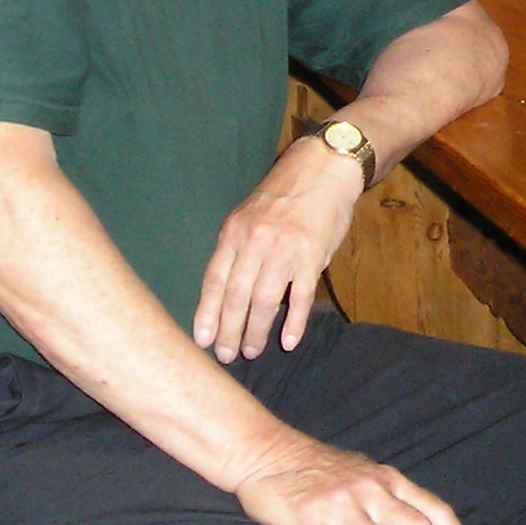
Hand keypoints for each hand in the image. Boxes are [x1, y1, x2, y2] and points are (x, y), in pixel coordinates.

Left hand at [194, 135, 364, 363]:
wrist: (324, 168)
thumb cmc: (284, 194)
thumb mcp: (248, 214)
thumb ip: (239, 248)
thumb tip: (228, 288)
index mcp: (234, 232)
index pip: (214, 279)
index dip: (207, 312)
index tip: (201, 340)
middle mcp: (255, 242)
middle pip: (236, 296)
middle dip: (229, 330)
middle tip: (226, 355)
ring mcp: (285, 250)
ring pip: (264, 300)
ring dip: (257, 331)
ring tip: (252, 351)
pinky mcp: (312, 256)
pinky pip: (300, 296)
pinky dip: (294, 321)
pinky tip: (288, 341)